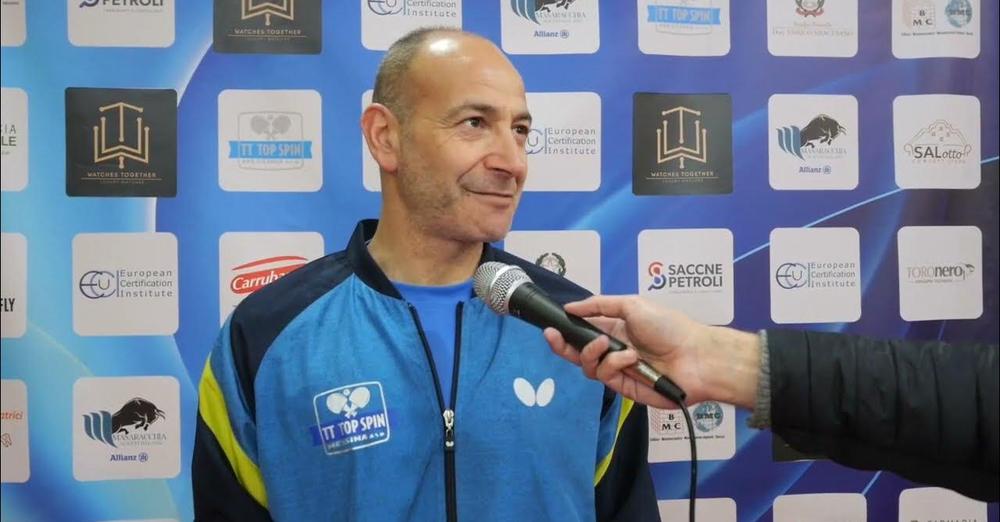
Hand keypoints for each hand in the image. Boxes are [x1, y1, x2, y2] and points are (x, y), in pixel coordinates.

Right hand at [543, 295, 714, 408]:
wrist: (696, 356)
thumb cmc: (669, 326)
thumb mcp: (632, 305)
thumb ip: (599, 306)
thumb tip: (571, 307)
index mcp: (614, 329)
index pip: (582, 331)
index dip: (565, 330)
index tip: (551, 326)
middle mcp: (613, 350)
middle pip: (578, 353)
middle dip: (562, 346)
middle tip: (553, 337)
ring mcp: (618, 370)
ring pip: (588, 366)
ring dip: (594, 352)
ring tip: (611, 345)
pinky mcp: (624, 388)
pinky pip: (606, 376)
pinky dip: (614, 364)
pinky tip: (630, 358)